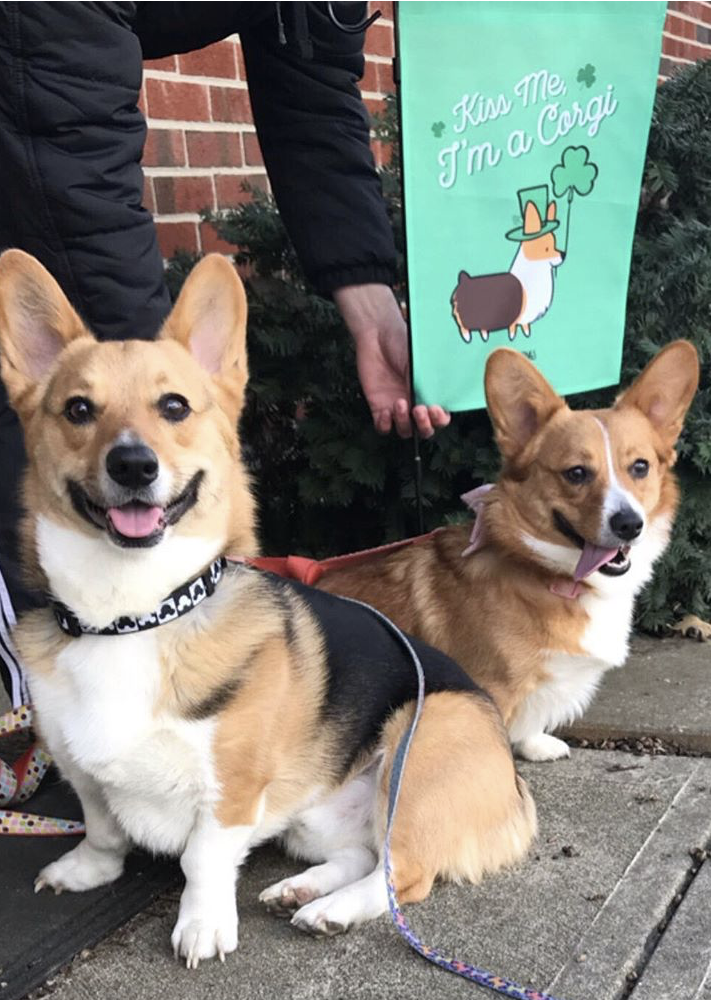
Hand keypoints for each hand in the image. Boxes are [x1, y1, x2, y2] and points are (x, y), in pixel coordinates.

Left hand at [333, 283, 449, 437]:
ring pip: (406, 430)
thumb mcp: (421, 364)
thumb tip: (434, 401)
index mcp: (430, 394)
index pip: (441, 417)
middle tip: (419, 410)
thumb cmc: (403, 344)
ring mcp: (397, 408)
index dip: (440, 419)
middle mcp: (416, 404)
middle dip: (424, 426)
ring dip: (404, 423)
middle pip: (425, 430)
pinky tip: (386, 411)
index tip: (435, 408)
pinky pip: (384, 427)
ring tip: (400, 403)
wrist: (377, 335)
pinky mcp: (379, 407)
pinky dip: (386, 424)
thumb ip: (427, 385)